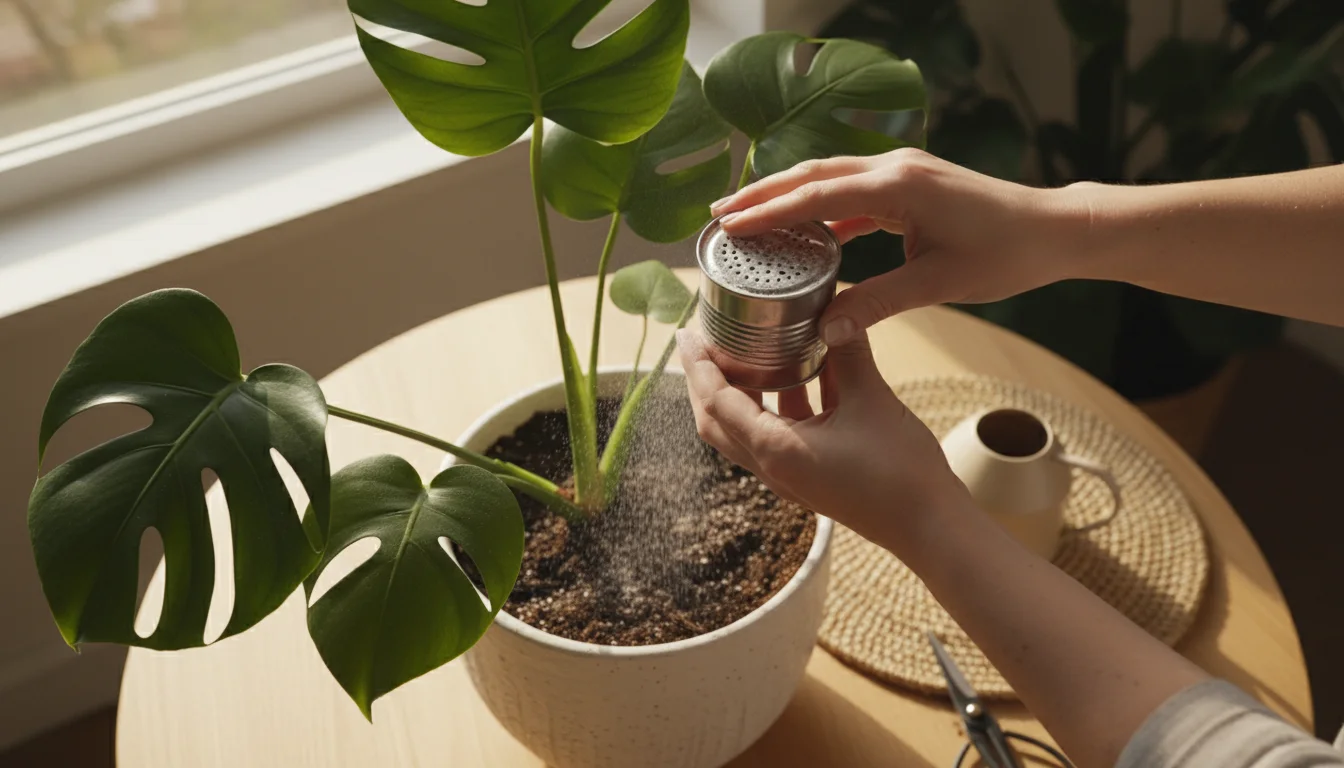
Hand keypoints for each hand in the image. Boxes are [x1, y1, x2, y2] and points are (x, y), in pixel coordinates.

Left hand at [676, 328, 969, 556]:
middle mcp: (773, 466)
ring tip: (744, 352)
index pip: (717, 402)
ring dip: (738, 393)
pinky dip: (775, 405)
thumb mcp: (873, 401)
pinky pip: (776, 435)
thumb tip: (837, 313)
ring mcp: (790, 475)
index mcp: (775, 449)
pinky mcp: (809, 476)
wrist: (930, 526)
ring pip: (744, 429)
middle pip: (717, 420)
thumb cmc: (901, 473)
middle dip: (704, 381)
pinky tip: (797, 374)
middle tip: (704, 342)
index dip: (698, 366)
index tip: (687, 334)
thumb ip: (849, 353)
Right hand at [712, 148, 1086, 345]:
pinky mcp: (911, 183)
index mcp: (899, 186)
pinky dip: (822, 207)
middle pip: (813, 175)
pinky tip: (805, 231)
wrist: (1056, 229)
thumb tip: (824, 329)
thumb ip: (878, 303)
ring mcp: (903, 171)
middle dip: (763, 195)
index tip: (728, 227)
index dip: (768, 213)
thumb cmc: (1007, 254)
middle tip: (718, 217)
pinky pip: (853, 190)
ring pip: (830, 178)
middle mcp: (896, 168)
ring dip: (787, 196)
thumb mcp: (939, 283)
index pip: (817, 197)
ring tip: (747, 217)